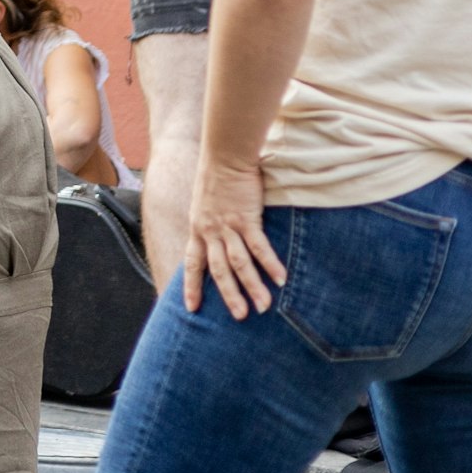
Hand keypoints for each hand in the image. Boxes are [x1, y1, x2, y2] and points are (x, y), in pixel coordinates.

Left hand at [179, 154, 284, 317]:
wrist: (224, 155)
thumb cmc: (216, 177)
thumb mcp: (203, 204)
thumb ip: (209, 223)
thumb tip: (216, 238)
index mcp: (197, 229)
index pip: (192, 263)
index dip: (192, 286)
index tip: (192, 308)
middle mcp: (209, 231)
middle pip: (218, 270)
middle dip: (229, 295)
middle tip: (240, 317)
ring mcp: (228, 226)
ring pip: (239, 263)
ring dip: (252, 286)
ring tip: (263, 307)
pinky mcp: (246, 218)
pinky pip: (259, 247)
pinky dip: (270, 264)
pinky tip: (280, 280)